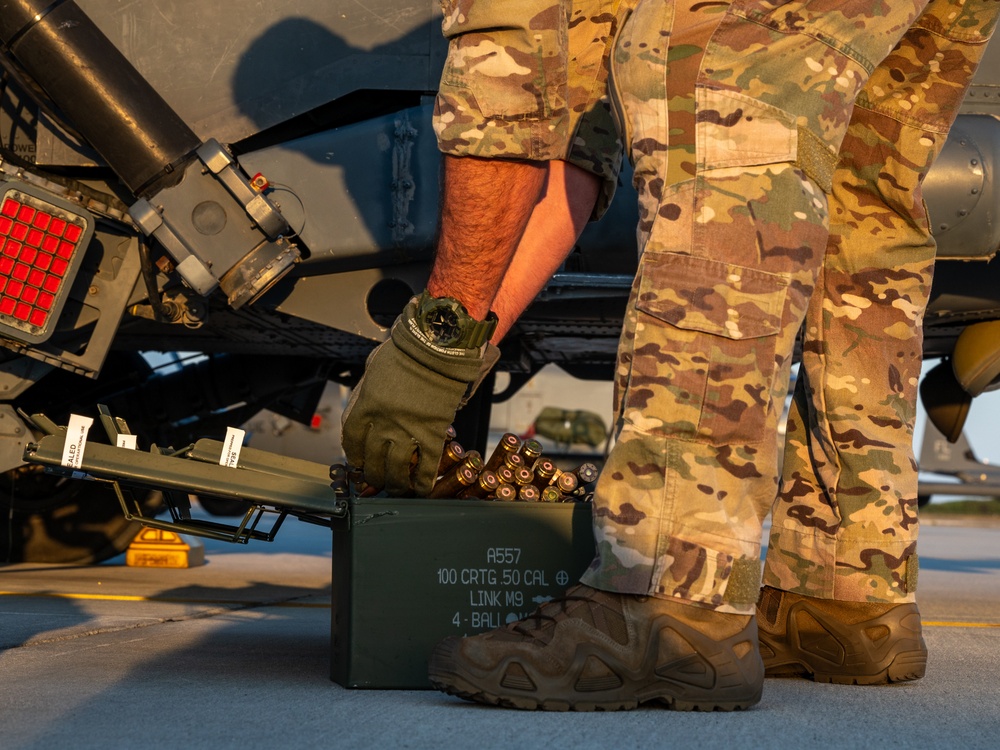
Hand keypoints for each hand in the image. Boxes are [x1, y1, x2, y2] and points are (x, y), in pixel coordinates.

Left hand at [341, 302, 497, 495]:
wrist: (438, 346)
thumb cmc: (406, 351)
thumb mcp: (374, 369)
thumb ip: (367, 393)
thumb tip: (363, 410)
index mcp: (366, 404)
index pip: (352, 440)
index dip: (354, 456)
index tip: (358, 463)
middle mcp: (383, 421)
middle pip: (372, 460)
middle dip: (373, 476)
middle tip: (376, 482)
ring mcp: (409, 429)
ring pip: (397, 468)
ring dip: (396, 483)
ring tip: (397, 488)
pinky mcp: (433, 432)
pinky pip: (427, 464)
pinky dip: (423, 480)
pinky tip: (422, 488)